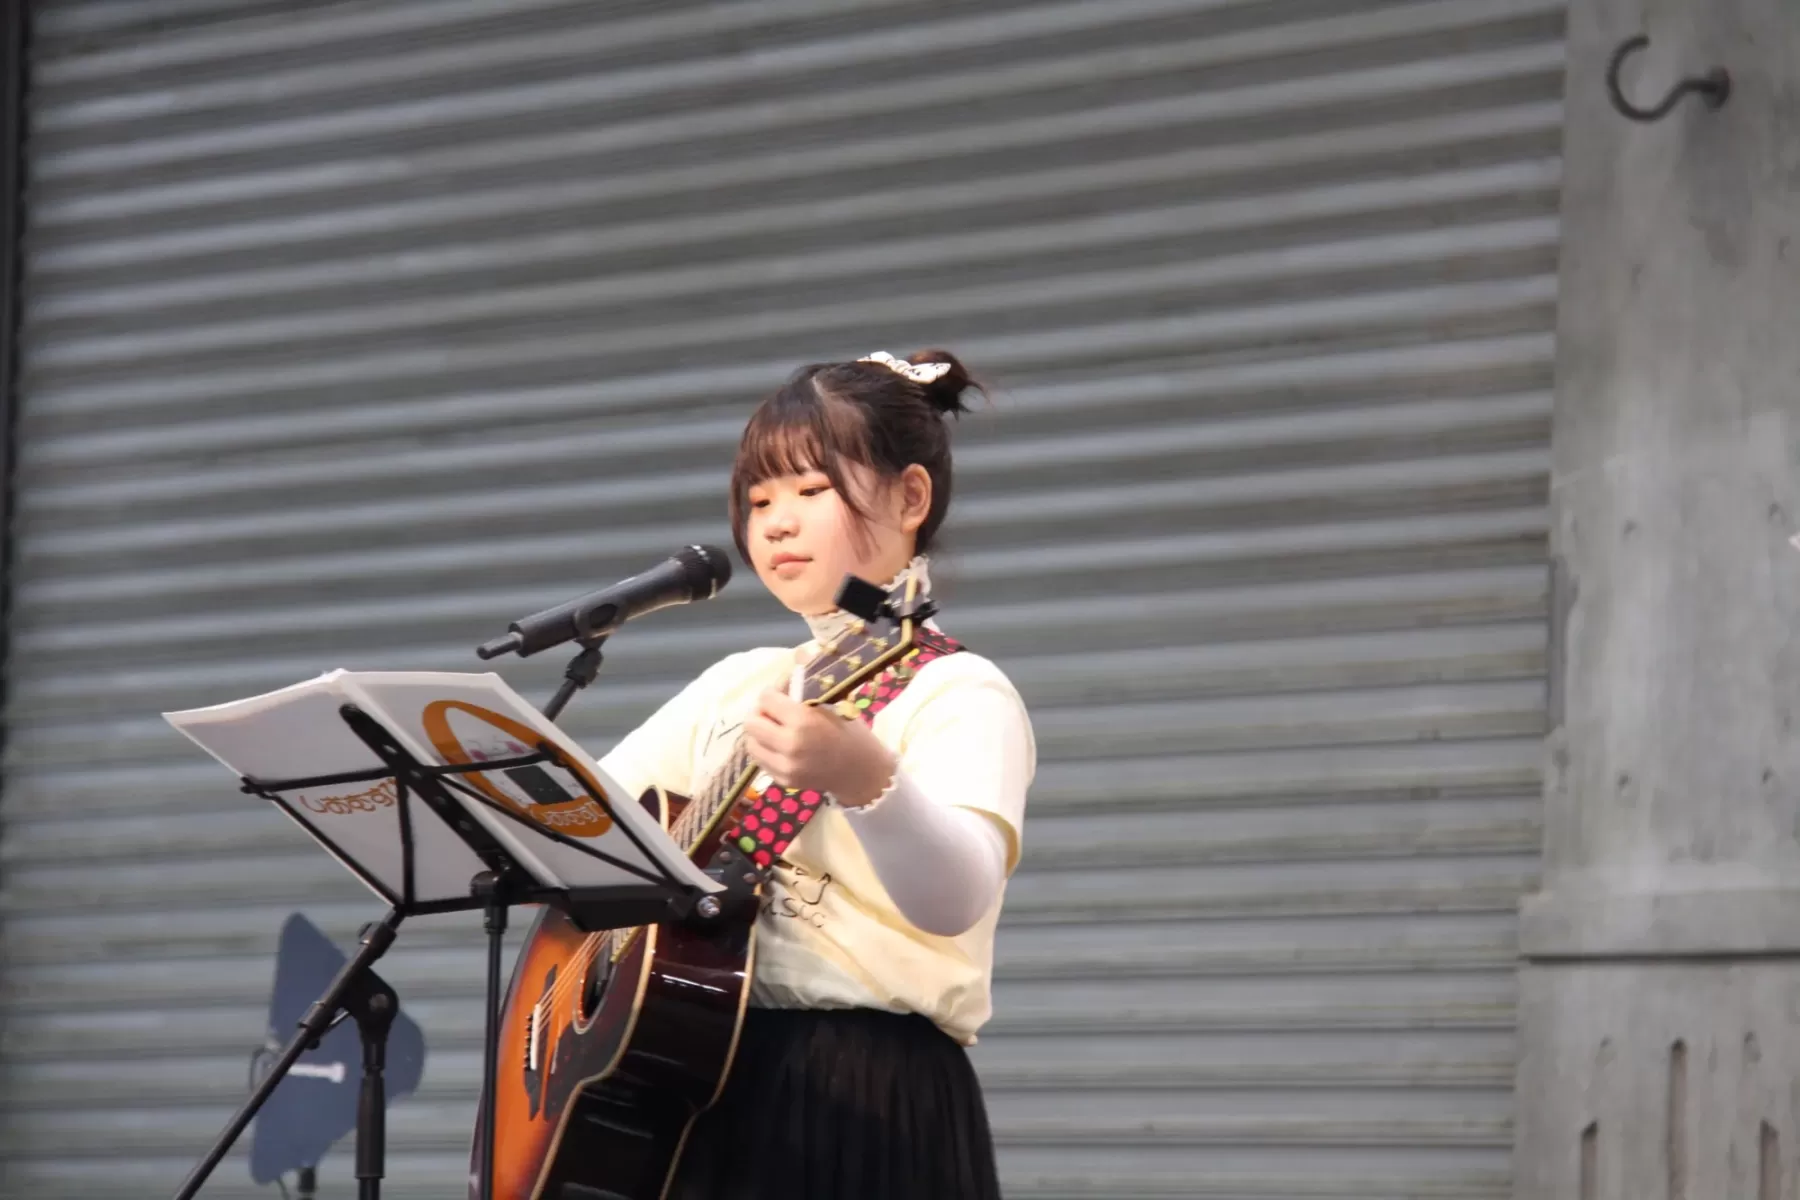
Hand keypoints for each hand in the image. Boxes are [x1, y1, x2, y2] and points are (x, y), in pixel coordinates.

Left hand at [743, 689, 895, 807]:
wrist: (861, 770)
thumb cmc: (849, 731)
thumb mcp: (832, 702)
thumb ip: (806, 684)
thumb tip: (794, 659)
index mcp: (803, 721)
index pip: (766, 699)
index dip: (773, 693)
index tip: (782, 694)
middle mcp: (789, 745)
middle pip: (751, 723)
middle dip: (761, 713)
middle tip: (773, 712)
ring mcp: (785, 766)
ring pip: (751, 744)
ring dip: (759, 733)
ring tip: (775, 729)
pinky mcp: (783, 781)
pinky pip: (761, 761)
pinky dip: (766, 750)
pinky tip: (781, 746)